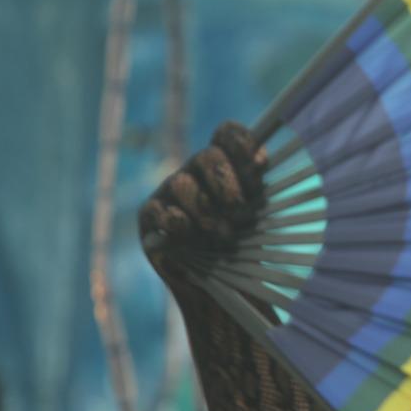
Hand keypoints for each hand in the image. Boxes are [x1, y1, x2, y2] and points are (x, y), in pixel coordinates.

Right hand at [139, 121, 266, 277]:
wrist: (222, 278)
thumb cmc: (246, 236)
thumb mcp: (260, 208)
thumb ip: (258, 182)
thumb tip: (261, 157)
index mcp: (226, 160)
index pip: (227, 133)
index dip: (242, 143)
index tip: (259, 167)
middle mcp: (196, 168)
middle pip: (206, 156)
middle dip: (226, 185)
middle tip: (241, 214)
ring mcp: (170, 189)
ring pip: (182, 184)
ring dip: (206, 212)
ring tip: (224, 236)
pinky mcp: (150, 214)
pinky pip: (158, 211)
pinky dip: (178, 224)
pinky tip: (190, 237)